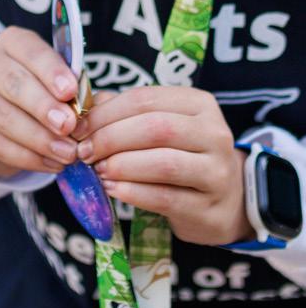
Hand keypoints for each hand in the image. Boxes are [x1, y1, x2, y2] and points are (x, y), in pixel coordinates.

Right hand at [0, 27, 77, 177]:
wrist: (0, 114)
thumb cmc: (38, 88)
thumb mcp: (54, 78)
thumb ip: (66, 87)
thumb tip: (82, 107)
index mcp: (11, 41)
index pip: (30, 51)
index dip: (51, 71)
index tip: (70, 91)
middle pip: (13, 84)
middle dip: (43, 107)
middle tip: (68, 126)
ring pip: (4, 118)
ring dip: (39, 139)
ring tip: (66, 152)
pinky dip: (28, 157)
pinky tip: (50, 163)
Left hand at [76, 86, 252, 245]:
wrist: (227, 200)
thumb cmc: (185, 156)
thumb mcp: (164, 125)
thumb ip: (127, 113)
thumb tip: (85, 109)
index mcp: (200, 104)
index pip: (146, 99)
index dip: (107, 112)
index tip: (80, 128)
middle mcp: (214, 133)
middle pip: (155, 128)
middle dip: (111, 139)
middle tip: (85, 152)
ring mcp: (216, 172)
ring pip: (163, 163)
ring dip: (122, 166)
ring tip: (99, 171)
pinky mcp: (208, 208)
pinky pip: (165, 198)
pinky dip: (133, 193)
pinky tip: (113, 190)